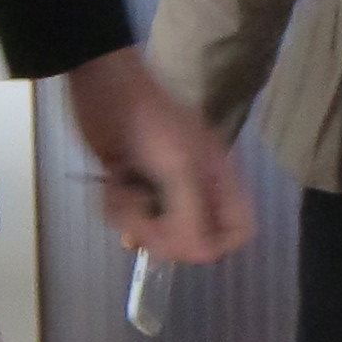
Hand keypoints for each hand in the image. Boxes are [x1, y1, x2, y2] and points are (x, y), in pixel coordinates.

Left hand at [66, 46, 253, 264]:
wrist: (103, 86)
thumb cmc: (148, 123)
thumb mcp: (177, 168)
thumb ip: (192, 215)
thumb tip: (201, 255)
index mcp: (218, 181)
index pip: (238, 230)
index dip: (217, 243)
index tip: (185, 239)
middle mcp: (197, 190)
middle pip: (194, 238)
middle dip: (164, 232)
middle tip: (142, 216)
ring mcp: (164, 190)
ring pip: (159, 232)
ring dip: (135, 221)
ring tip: (122, 192)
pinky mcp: (134, 188)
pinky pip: (133, 220)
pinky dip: (119, 210)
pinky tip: (113, 185)